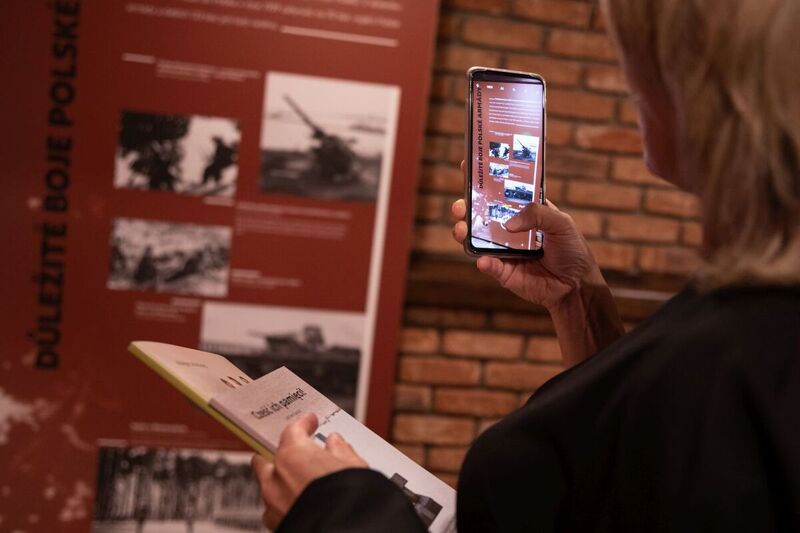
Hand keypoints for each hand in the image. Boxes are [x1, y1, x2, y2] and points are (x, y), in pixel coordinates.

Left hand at [251, 413, 367, 529]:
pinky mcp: (276, 526)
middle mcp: (276, 479)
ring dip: (281, 483)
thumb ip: (340, 451)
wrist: (348, 530)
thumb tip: (336, 444)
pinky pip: (274, 511)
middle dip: (279, 456)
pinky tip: (301, 505)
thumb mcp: (354, 466)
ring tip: (302, 484)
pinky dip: (285, 506)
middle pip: (266, 459)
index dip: (303, 424)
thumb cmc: (350, 499)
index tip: (309, 422)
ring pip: (268, 488)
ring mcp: (273, 506)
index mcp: (293, 456)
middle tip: (297, 454)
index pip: (292, 431)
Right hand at [452, 164, 601, 311]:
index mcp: (523, 212)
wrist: (576, 286)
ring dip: (464, 232)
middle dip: (465, 207)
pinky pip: (488, 266)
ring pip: (476, 239)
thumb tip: (509, 224)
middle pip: (480, 214)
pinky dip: (484, 262)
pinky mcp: (503, 272)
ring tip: (461, 229)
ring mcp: (503, 250)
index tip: (470, 165)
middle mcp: (509, 229)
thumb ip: (538, 214)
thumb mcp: (562, 223)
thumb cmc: (572, 250)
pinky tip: (484, 260)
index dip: (484, 180)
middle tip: (460, 206)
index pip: (501, 192)